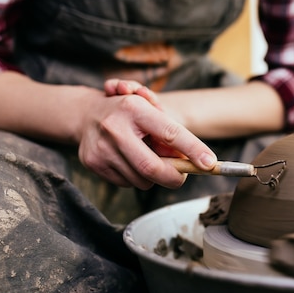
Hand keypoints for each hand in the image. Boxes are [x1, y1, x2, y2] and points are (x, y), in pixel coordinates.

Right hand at [79, 82, 216, 188]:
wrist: (84, 114)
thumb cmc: (127, 111)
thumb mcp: (149, 110)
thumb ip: (170, 131)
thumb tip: (189, 159)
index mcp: (134, 109)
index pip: (170, 133)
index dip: (193, 149)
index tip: (209, 163)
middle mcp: (115, 128)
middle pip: (153, 168)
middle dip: (174, 177)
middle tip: (183, 176)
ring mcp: (101, 148)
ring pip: (141, 180)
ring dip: (153, 177)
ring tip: (146, 157)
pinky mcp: (93, 164)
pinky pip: (126, 183)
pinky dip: (136, 177)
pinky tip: (129, 160)